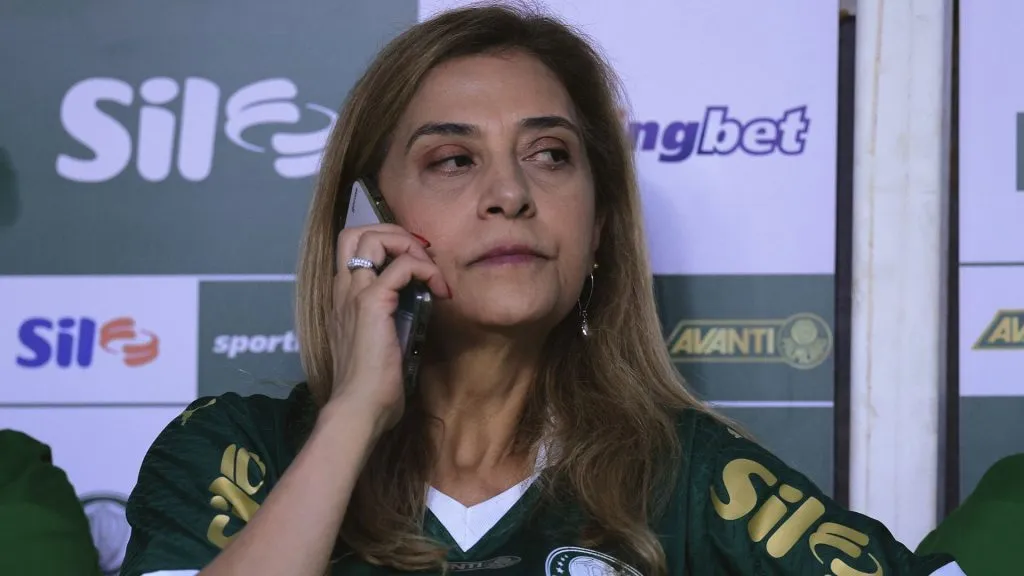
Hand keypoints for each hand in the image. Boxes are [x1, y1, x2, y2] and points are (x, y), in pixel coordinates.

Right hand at [326, 224, 448, 431]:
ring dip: (409, 245)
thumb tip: (413, 320)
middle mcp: (343, 290)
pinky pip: (403, 266)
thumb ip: (388, 326)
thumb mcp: (378, 347)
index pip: (352, 249)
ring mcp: (354, 294)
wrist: (358, 408)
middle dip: (394, 232)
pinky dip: (426, 269)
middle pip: (356, 232)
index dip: (384, 244)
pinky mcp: (372, 303)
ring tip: (430, 270)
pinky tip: (440, 291)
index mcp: (342, 300)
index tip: (416, 266)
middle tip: (421, 256)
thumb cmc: (370, 389)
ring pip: (374, 237)